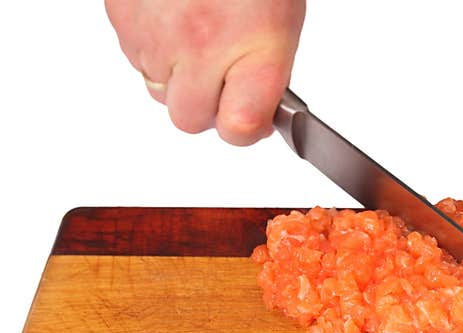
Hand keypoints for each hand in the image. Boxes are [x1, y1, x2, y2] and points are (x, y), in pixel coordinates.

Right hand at [105, 0, 305, 144]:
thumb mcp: (281, 24)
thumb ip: (265, 76)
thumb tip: (248, 116)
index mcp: (253, 50)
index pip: (239, 128)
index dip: (243, 129)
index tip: (247, 118)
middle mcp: (201, 46)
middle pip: (189, 120)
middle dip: (204, 104)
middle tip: (220, 73)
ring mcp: (156, 33)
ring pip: (158, 90)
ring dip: (176, 74)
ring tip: (198, 30)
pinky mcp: (123, 15)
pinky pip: (135, 56)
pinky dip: (153, 46)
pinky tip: (173, 16)